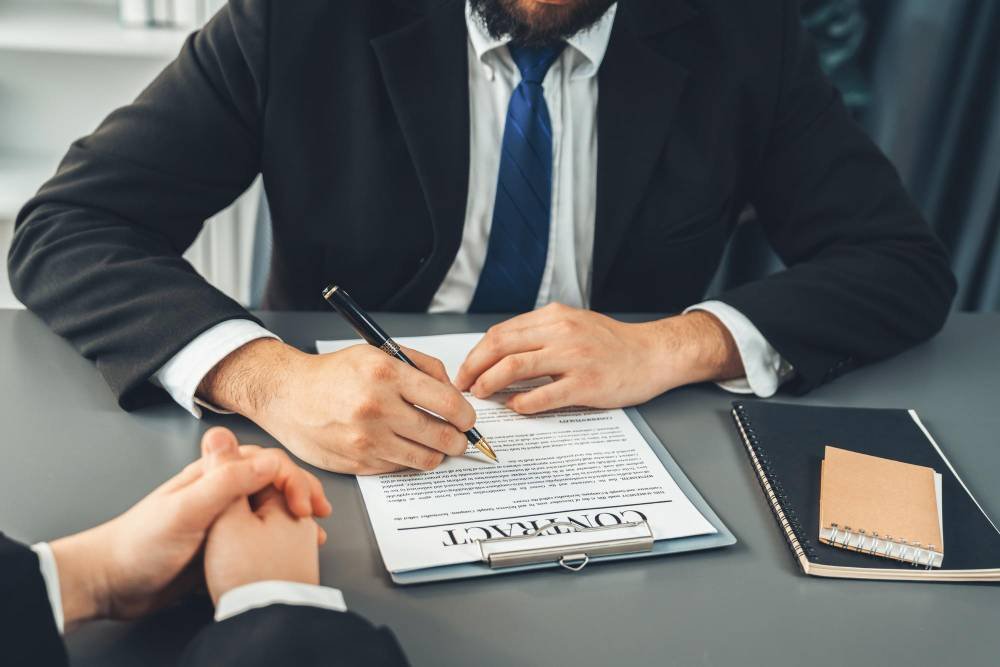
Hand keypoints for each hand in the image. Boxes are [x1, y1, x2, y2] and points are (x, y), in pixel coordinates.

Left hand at [49, 428, 330, 626]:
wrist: (111, 584)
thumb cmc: (140, 545)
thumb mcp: (186, 510)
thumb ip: (224, 481)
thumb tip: (268, 458)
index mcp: (212, 474)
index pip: (266, 462)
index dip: (292, 479)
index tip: (303, 506)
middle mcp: (220, 490)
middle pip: (273, 479)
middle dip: (301, 490)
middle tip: (320, 512)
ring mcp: (222, 516)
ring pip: (269, 505)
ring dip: (294, 513)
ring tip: (314, 530)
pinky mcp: (222, 542)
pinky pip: (259, 533)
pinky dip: (280, 536)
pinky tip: (290, 548)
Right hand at [198, 338, 477, 474]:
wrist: (287, 395)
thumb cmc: (334, 373)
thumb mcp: (378, 353)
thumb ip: (422, 367)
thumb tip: (454, 393)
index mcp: (386, 374)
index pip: (448, 402)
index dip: (466, 415)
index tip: (468, 418)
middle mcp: (377, 408)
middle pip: (441, 435)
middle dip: (459, 439)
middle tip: (459, 438)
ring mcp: (367, 439)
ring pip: (425, 458)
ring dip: (437, 454)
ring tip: (435, 445)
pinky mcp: (358, 462)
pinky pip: (400, 467)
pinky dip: (408, 460)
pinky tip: (402, 447)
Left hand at [455, 303, 744, 413]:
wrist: (654, 354)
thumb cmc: (613, 343)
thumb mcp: (573, 324)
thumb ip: (540, 333)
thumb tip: (500, 352)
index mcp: (554, 316)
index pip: (501, 332)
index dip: (477, 352)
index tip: (466, 369)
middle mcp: (562, 332)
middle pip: (501, 346)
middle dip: (475, 367)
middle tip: (464, 385)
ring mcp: (574, 358)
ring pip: (515, 367)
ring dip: (490, 383)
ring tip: (481, 395)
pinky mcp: (586, 384)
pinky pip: (545, 395)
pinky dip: (523, 403)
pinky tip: (515, 408)